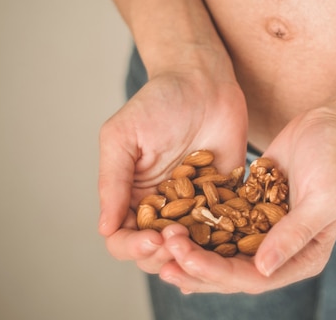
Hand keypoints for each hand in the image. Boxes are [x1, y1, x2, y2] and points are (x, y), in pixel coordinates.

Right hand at [97, 68, 247, 273]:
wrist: (203, 80)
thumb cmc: (157, 102)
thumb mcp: (122, 137)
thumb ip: (112, 180)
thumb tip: (104, 228)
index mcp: (133, 196)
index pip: (123, 238)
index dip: (133, 247)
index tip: (153, 239)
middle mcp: (164, 206)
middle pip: (158, 251)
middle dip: (165, 255)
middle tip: (179, 240)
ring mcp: (197, 203)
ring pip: (193, 247)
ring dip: (196, 253)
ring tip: (202, 243)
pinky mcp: (227, 194)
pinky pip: (227, 226)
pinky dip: (228, 238)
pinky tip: (232, 240)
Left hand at [157, 104, 335, 293]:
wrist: (334, 123)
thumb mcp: (324, 196)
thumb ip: (295, 233)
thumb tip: (263, 268)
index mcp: (304, 257)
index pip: (256, 277)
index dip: (217, 273)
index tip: (184, 260)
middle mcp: (282, 250)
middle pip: (233, 270)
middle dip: (197, 264)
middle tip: (162, 253)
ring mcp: (264, 229)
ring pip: (223, 249)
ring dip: (193, 248)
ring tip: (159, 242)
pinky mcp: (251, 206)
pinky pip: (221, 222)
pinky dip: (199, 224)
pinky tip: (172, 219)